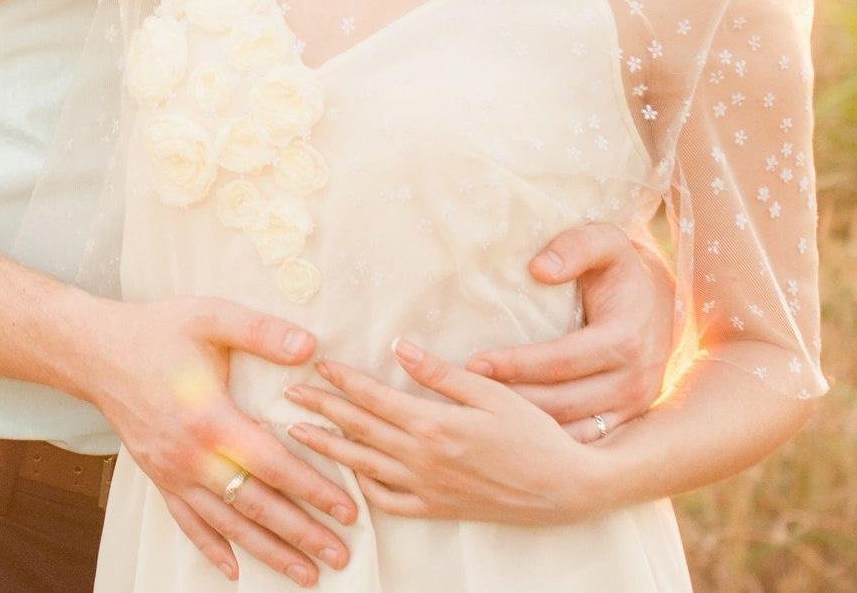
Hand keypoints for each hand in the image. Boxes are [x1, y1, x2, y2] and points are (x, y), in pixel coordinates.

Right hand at [73, 296, 353, 584]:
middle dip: (301, 534)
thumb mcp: (210, 316)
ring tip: (303, 573)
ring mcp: (171, 471)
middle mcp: (191, 455)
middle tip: (339, 556)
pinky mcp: (158, 477)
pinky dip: (210, 548)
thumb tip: (309, 345)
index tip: (346, 510)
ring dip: (267, 551)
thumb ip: (260, 331)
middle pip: (255, 506)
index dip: (312, 490)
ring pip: (226, 524)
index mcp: (209, 418)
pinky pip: (187, 522)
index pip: (272, 464)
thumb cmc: (155, 332)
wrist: (95, 352)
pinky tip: (232, 569)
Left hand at [283, 341, 612, 525]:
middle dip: (321, 409)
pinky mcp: (439, 509)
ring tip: (300, 432)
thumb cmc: (535, 434)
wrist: (567, 487)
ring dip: (329, 447)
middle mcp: (423, 458)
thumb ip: (441, 372)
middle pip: (359, 429)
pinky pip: (389, 502)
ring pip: (364, 466)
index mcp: (434, 423)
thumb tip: (400, 347)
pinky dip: (364, 487)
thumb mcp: (492, 392)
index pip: (373, 397)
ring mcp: (428, 487)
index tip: (315, 366)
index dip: (342, 380)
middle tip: (289, 395)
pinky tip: (352, 474)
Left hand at [466, 222, 674, 440]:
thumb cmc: (619, 266)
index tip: (474, 363)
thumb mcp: (605, 240)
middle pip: (563, 402)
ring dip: (525, 429)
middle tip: (463, 395)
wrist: (658, 297)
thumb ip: (576, 246)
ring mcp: (633, 406)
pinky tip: (511, 439)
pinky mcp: (628, 421)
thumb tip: (540, 268)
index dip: (517, 364)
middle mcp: (634, 381)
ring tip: (478, 419)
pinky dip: (550, 446)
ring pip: (572, 429)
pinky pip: (585, 442)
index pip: (562, 360)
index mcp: (625, 339)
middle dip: (511, 401)